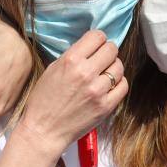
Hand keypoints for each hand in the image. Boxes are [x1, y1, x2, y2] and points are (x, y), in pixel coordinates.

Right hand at [16, 30, 127, 156]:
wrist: (44, 130)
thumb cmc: (43, 100)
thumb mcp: (52, 70)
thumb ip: (73, 57)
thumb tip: (91, 48)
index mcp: (71, 60)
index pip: (98, 36)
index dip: (99, 39)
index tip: (97, 45)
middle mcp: (86, 72)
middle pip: (112, 49)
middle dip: (108, 51)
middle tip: (102, 59)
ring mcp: (98, 90)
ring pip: (119, 67)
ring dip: (113, 67)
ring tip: (105, 73)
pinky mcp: (106, 106)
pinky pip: (123, 86)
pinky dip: (118, 83)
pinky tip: (109, 86)